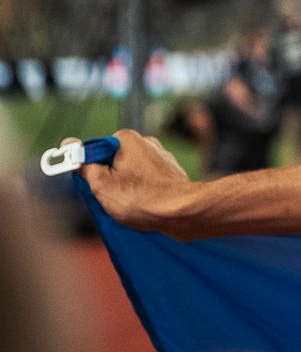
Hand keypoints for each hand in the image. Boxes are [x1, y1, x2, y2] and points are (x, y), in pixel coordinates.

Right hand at [65, 129, 191, 232]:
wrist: (181, 212)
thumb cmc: (139, 198)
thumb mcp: (100, 183)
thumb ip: (84, 163)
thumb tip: (69, 144)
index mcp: (127, 139)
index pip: (96, 150)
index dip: (89, 169)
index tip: (91, 184)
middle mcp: (147, 142)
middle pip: (113, 161)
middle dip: (108, 179)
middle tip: (109, 197)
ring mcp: (161, 157)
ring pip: (131, 172)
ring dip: (126, 187)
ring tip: (129, 203)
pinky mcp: (171, 173)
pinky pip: (147, 180)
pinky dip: (142, 191)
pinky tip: (143, 204)